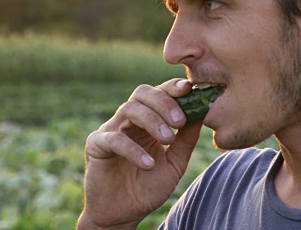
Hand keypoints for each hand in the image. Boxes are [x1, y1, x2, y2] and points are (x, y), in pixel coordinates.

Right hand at [77, 78, 200, 228]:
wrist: (123, 213)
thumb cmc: (147, 187)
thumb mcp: (174, 163)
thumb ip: (186, 140)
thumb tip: (203, 113)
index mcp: (147, 120)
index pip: (159, 93)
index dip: (172, 87)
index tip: (188, 89)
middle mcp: (128, 120)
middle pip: (142, 93)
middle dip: (164, 102)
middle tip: (180, 120)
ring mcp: (111, 130)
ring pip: (129, 109)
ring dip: (152, 121)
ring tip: (168, 139)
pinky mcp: (97, 146)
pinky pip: (114, 139)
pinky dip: (133, 149)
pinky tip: (149, 164)